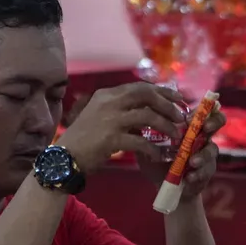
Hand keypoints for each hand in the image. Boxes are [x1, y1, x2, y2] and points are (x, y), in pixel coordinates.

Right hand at [59, 82, 187, 174]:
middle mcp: (109, 102)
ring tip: (176, 135)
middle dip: (168, 105)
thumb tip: (150, 111)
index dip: (163, 91)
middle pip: (147, 95)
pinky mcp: (111, 139)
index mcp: (108, 95)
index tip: (178, 99)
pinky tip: (159, 155)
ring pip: (148, 116)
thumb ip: (123, 111)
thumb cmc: (85, 139)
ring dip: (166, 125)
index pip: (141, 86)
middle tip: (181, 116)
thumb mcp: (102, 117)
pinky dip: (153, 149)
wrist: (64, 158)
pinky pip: (141, 141)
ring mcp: (110, 119)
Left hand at [137, 107, 225, 200]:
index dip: (198, 107)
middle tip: (205, 127)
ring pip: (212, 148)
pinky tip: (189, 177)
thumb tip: (132, 118)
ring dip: (203, 154)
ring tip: (192, 162)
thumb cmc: (156, 161)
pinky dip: (198, 173)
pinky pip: (207, 169)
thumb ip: (141, 133)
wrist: (163, 186)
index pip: (200, 108)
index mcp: (187, 126)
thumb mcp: (146, 146)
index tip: (187, 115)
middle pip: (217, 121)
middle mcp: (201, 136)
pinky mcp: (207, 171)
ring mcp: (206, 153)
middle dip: (213, 122)